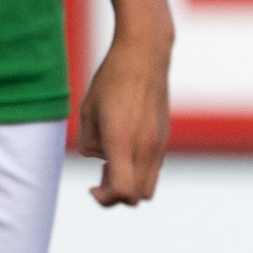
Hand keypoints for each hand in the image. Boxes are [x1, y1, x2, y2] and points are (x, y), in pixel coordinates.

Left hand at [80, 31, 170, 207]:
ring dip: (130, 182)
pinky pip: (154, 167)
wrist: (145, 54)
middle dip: (117, 195)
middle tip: (101, 174)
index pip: (123, 191)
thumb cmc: (111, 80)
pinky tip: (125, 146)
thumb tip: (101, 159)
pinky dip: (139, 169)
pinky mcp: (165, 136)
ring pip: (149, 185)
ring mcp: (159, 143)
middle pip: (138, 196)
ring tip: (112, 159)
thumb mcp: (87, 112)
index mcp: (123, 141)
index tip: (91, 186)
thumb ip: (89, 144)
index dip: (105, 198)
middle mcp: (146, 146)